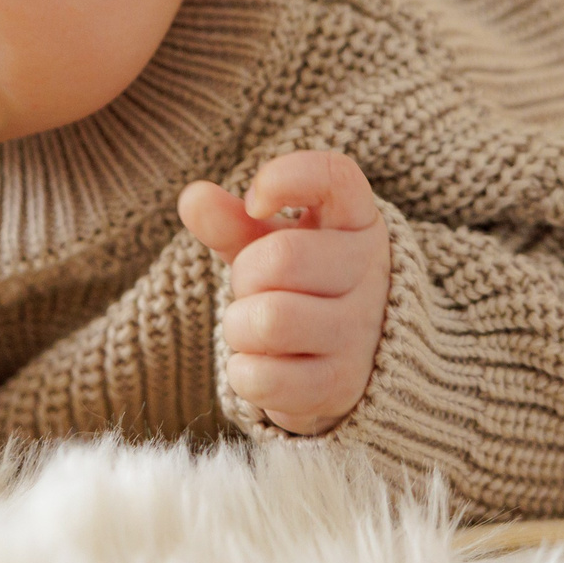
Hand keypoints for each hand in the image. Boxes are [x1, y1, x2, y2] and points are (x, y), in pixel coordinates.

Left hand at [178, 151, 389, 436]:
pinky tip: (261, 365)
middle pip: (281, 258)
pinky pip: (265, 378)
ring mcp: (360, 334)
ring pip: (270, 320)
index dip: (283, 179)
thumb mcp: (271, 243)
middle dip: (244, 275)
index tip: (256, 204)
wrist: (351, 363)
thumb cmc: (303, 286)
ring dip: (239, 326)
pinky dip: (244, 373)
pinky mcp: (341, 386)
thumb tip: (193, 197)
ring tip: (254, 327)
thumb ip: (233, 220)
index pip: (335, 176)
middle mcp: (370, 274)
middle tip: (253, 288)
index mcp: (358, 222)